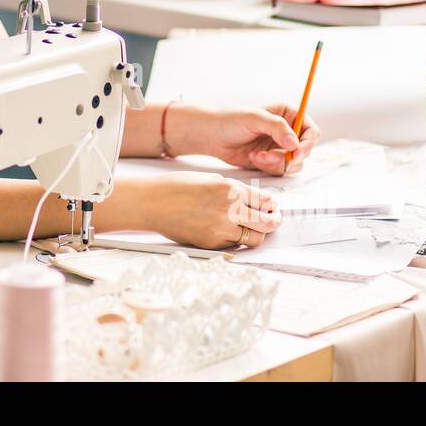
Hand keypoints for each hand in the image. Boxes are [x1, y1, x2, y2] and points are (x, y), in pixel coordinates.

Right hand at [124, 173, 280, 249]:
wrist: (152, 202)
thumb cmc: (177, 188)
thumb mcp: (211, 179)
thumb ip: (234, 190)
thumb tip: (253, 201)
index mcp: (231, 189)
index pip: (266, 201)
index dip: (272, 206)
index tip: (272, 208)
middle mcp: (230, 209)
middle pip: (267, 223)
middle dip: (273, 223)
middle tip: (272, 221)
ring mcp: (221, 229)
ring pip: (254, 239)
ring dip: (255, 234)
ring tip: (249, 229)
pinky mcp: (212, 243)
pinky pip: (234, 245)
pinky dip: (234, 240)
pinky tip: (225, 231)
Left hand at [167, 104, 319, 175]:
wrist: (212, 136)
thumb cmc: (230, 120)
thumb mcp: (254, 118)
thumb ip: (277, 127)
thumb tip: (294, 142)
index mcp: (288, 114)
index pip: (311, 131)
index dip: (307, 144)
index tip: (296, 153)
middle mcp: (287, 131)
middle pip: (304, 150)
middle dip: (288, 157)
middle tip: (269, 155)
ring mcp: (280, 146)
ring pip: (293, 163)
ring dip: (276, 163)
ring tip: (257, 156)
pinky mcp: (272, 160)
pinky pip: (280, 170)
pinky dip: (268, 167)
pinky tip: (254, 158)